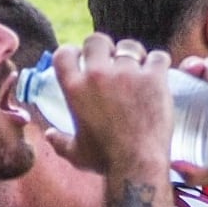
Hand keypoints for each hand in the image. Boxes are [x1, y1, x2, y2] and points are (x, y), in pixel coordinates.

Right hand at [45, 36, 174, 178]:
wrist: (137, 165)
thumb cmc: (105, 161)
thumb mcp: (75, 153)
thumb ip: (60, 141)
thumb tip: (48, 135)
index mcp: (74, 88)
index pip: (64, 53)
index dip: (73, 51)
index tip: (81, 57)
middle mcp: (97, 75)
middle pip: (97, 40)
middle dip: (104, 47)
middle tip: (112, 59)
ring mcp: (127, 74)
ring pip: (129, 46)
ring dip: (133, 54)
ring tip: (137, 66)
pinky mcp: (153, 78)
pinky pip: (158, 57)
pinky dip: (158, 63)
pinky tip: (158, 73)